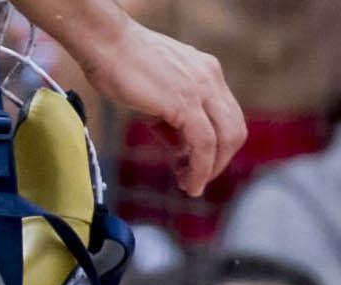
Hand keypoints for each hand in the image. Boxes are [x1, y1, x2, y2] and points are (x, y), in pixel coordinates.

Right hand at [61, 13, 244, 196]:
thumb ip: (170, 117)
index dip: (216, 146)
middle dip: (219, 162)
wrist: (106, 43)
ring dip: (211, 169)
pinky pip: (204, 144)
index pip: (226, 116)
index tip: (191, 163)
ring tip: (191, 186)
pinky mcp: (185, 102)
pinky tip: (188, 181)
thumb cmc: (119, 64)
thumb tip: (177, 145)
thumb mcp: (155, 93)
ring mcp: (201, 88)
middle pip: (234, 130)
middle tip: (195, 179)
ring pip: (225, 139)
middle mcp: (210, 77)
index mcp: (205, 72)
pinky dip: (200, 168)